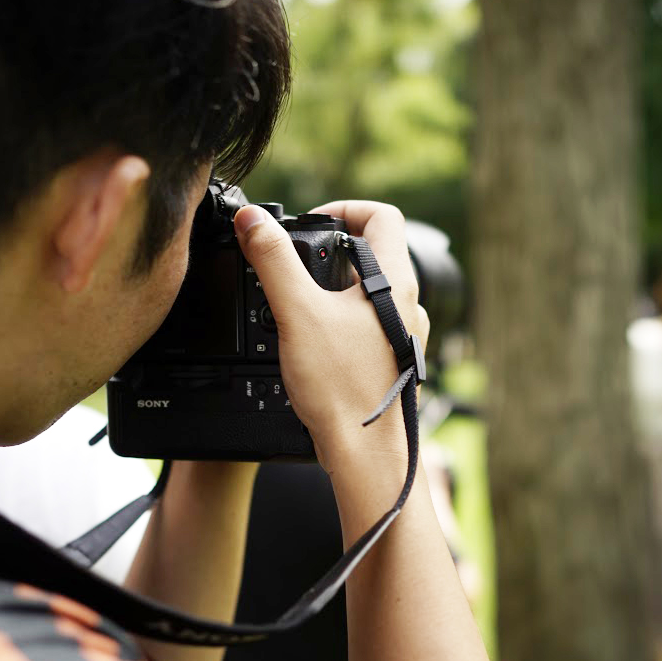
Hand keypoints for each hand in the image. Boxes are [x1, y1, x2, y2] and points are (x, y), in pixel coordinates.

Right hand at [233, 201, 429, 469]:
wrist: (365, 453)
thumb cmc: (343, 388)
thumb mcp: (296, 312)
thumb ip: (272, 260)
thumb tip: (253, 220)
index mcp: (396, 282)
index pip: (383, 215)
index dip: (344, 208)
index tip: (311, 223)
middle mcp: (408, 306)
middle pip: (375, 252)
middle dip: (331, 249)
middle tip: (296, 262)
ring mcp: (403, 335)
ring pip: (371, 292)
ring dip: (335, 287)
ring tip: (299, 302)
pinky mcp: (391, 361)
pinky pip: (367, 324)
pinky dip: (339, 319)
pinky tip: (312, 340)